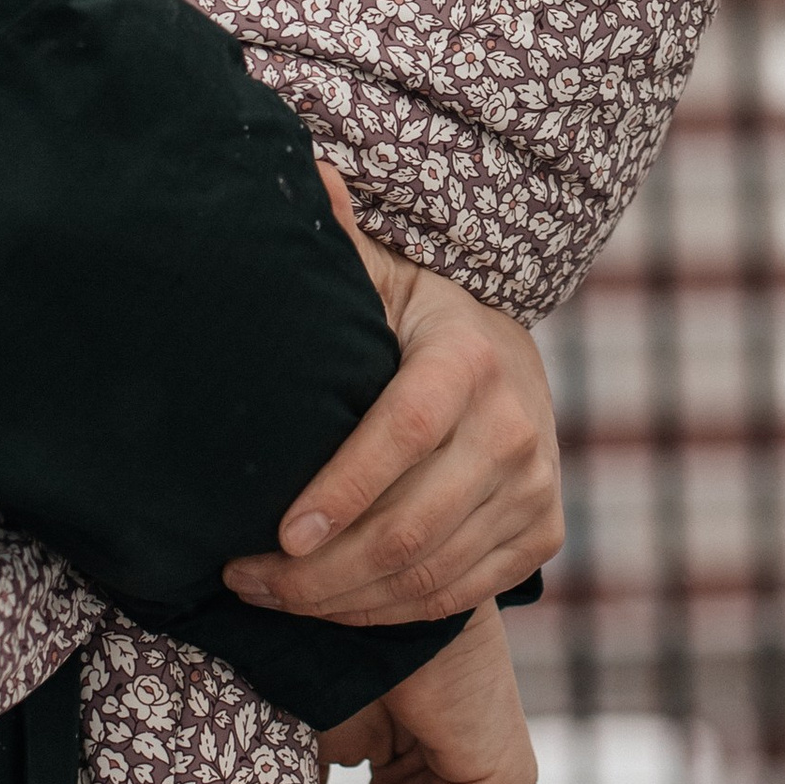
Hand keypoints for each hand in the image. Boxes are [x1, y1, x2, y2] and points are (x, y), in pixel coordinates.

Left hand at [221, 165, 561, 626]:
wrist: (508, 365)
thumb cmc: (413, 323)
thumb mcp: (381, 277)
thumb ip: (340, 239)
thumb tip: (311, 171)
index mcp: (468, 355)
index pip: (404, 433)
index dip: (343, 491)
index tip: (278, 533)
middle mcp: (516, 423)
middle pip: (411, 527)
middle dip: (316, 572)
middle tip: (242, 576)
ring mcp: (536, 484)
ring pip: (429, 574)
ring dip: (338, 600)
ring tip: (268, 592)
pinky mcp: (542, 531)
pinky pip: (456, 595)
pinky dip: (386, 613)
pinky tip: (329, 604)